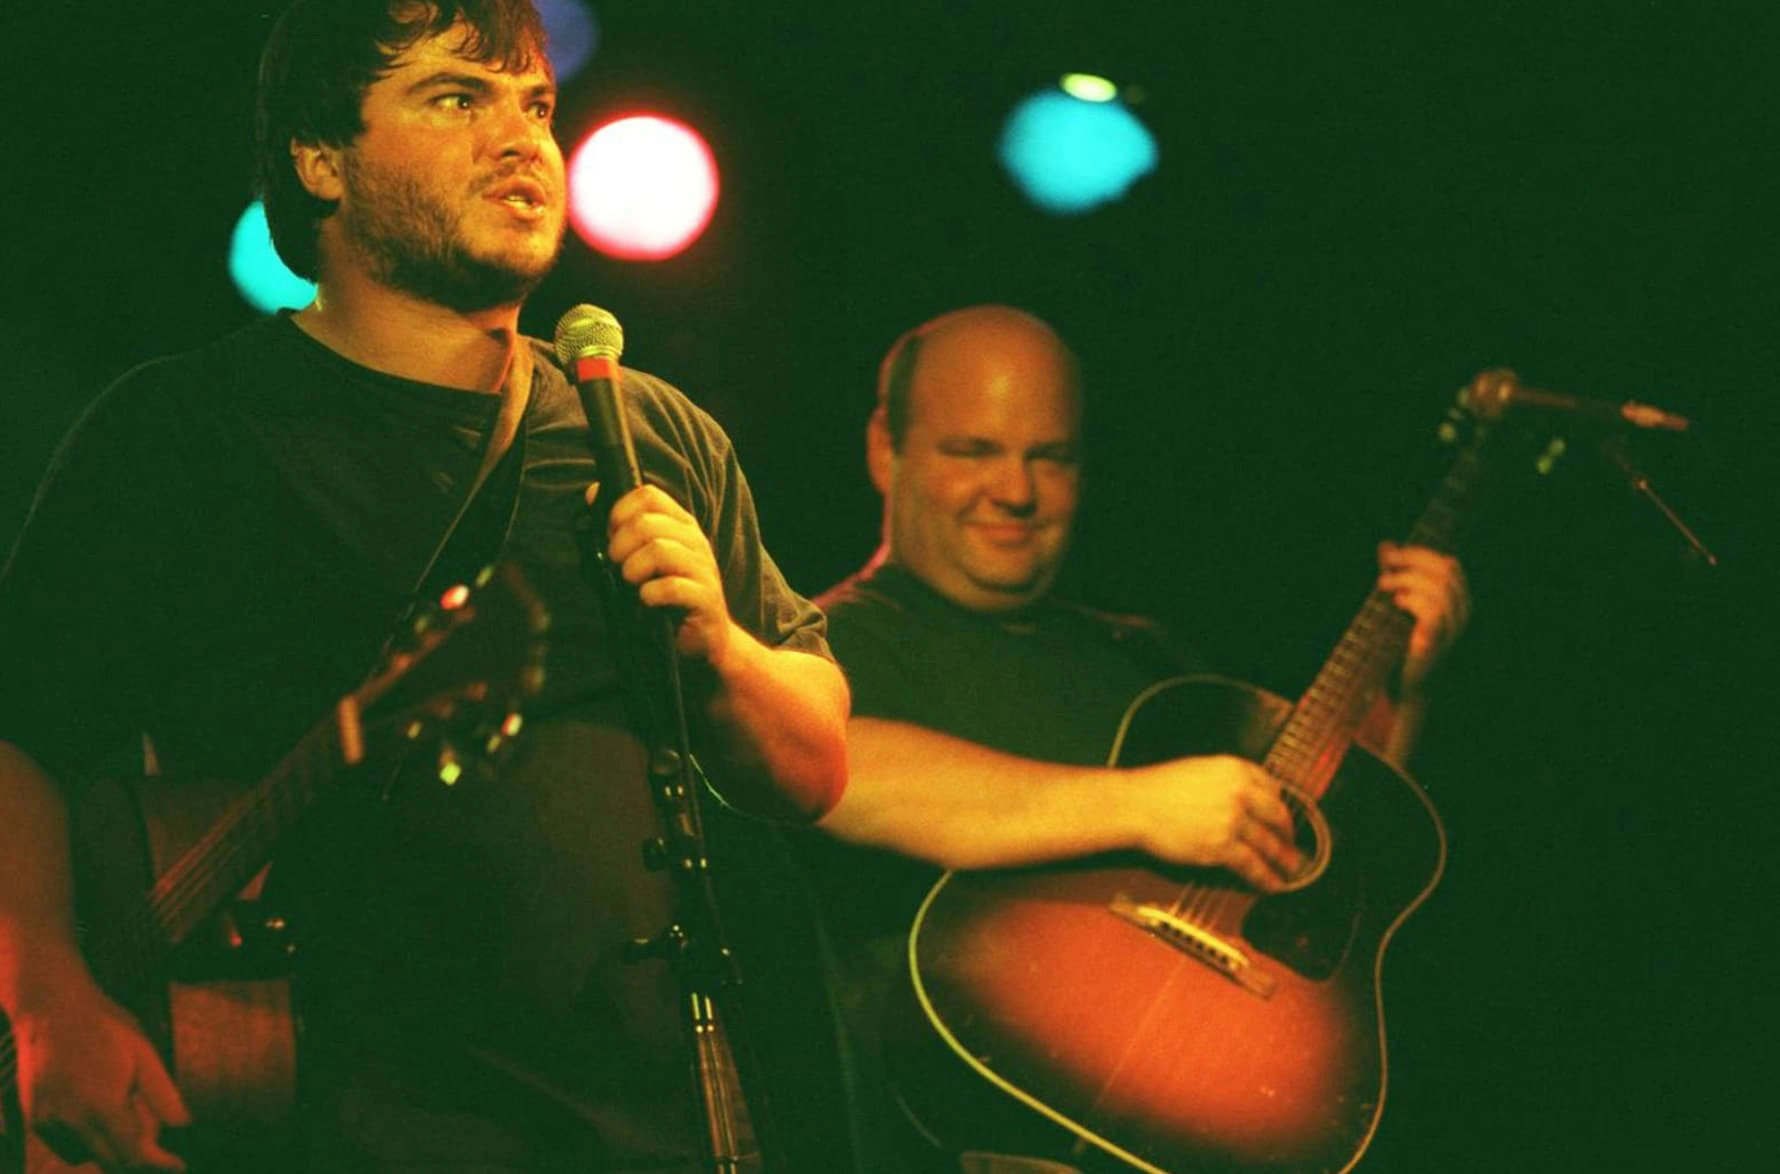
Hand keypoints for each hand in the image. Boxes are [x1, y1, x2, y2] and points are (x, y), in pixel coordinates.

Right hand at [13, 976, 190, 1171]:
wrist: (52, 1007)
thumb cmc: (106, 1027)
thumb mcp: (145, 1054)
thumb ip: (163, 1095)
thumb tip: (184, 1126)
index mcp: (103, 1106)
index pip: (133, 1155)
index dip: (158, 1164)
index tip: (179, 1165)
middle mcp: (71, 1121)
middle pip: (110, 1162)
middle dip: (138, 1157)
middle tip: (156, 1136)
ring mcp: (48, 1122)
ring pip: (86, 1155)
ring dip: (110, 1146)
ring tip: (123, 1106)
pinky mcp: (35, 1119)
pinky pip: (65, 1145)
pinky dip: (85, 1139)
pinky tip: (95, 1108)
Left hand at [597, 483, 735, 663]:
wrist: (703, 639)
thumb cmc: (665, 598)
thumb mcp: (641, 557)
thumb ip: (619, 527)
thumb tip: (593, 492)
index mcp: (680, 525)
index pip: (648, 495)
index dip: (621, 511)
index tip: (610, 534)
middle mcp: (694, 541)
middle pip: (647, 523)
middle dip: (620, 545)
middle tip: (617, 565)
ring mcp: (703, 569)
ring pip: (660, 550)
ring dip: (633, 569)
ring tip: (630, 583)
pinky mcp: (705, 598)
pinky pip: (672, 587)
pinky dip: (650, 594)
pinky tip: (646, 601)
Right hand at [1127, 755, 1303, 890]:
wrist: (1136, 804)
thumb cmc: (1158, 788)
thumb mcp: (1199, 769)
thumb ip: (1226, 780)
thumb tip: (1245, 797)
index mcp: (1235, 769)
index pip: (1273, 788)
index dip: (1281, 806)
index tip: (1282, 817)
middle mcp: (1240, 792)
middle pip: (1277, 816)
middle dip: (1288, 834)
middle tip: (1293, 845)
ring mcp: (1233, 820)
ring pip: (1268, 843)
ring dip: (1283, 859)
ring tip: (1291, 869)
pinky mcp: (1222, 846)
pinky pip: (1252, 865)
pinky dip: (1266, 877)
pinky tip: (1273, 884)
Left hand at [1376, 541, 1469, 692]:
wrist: (1408, 691)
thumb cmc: (1403, 646)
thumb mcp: (1400, 604)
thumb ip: (1397, 575)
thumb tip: (1386, 544)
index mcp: (1458, 603)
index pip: (1449, 565)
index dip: (1421, 554)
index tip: (1392, 553)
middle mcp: (1462, 615)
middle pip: (1447, 572)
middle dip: (1414, 561)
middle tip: (1385, 564)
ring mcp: (1453, 631)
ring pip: (1440, 589)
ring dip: (1408, 580)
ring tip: (1383, 584)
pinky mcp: (1437, 645)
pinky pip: (1433, 615)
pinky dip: (1415, 602)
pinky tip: (1398, 602)